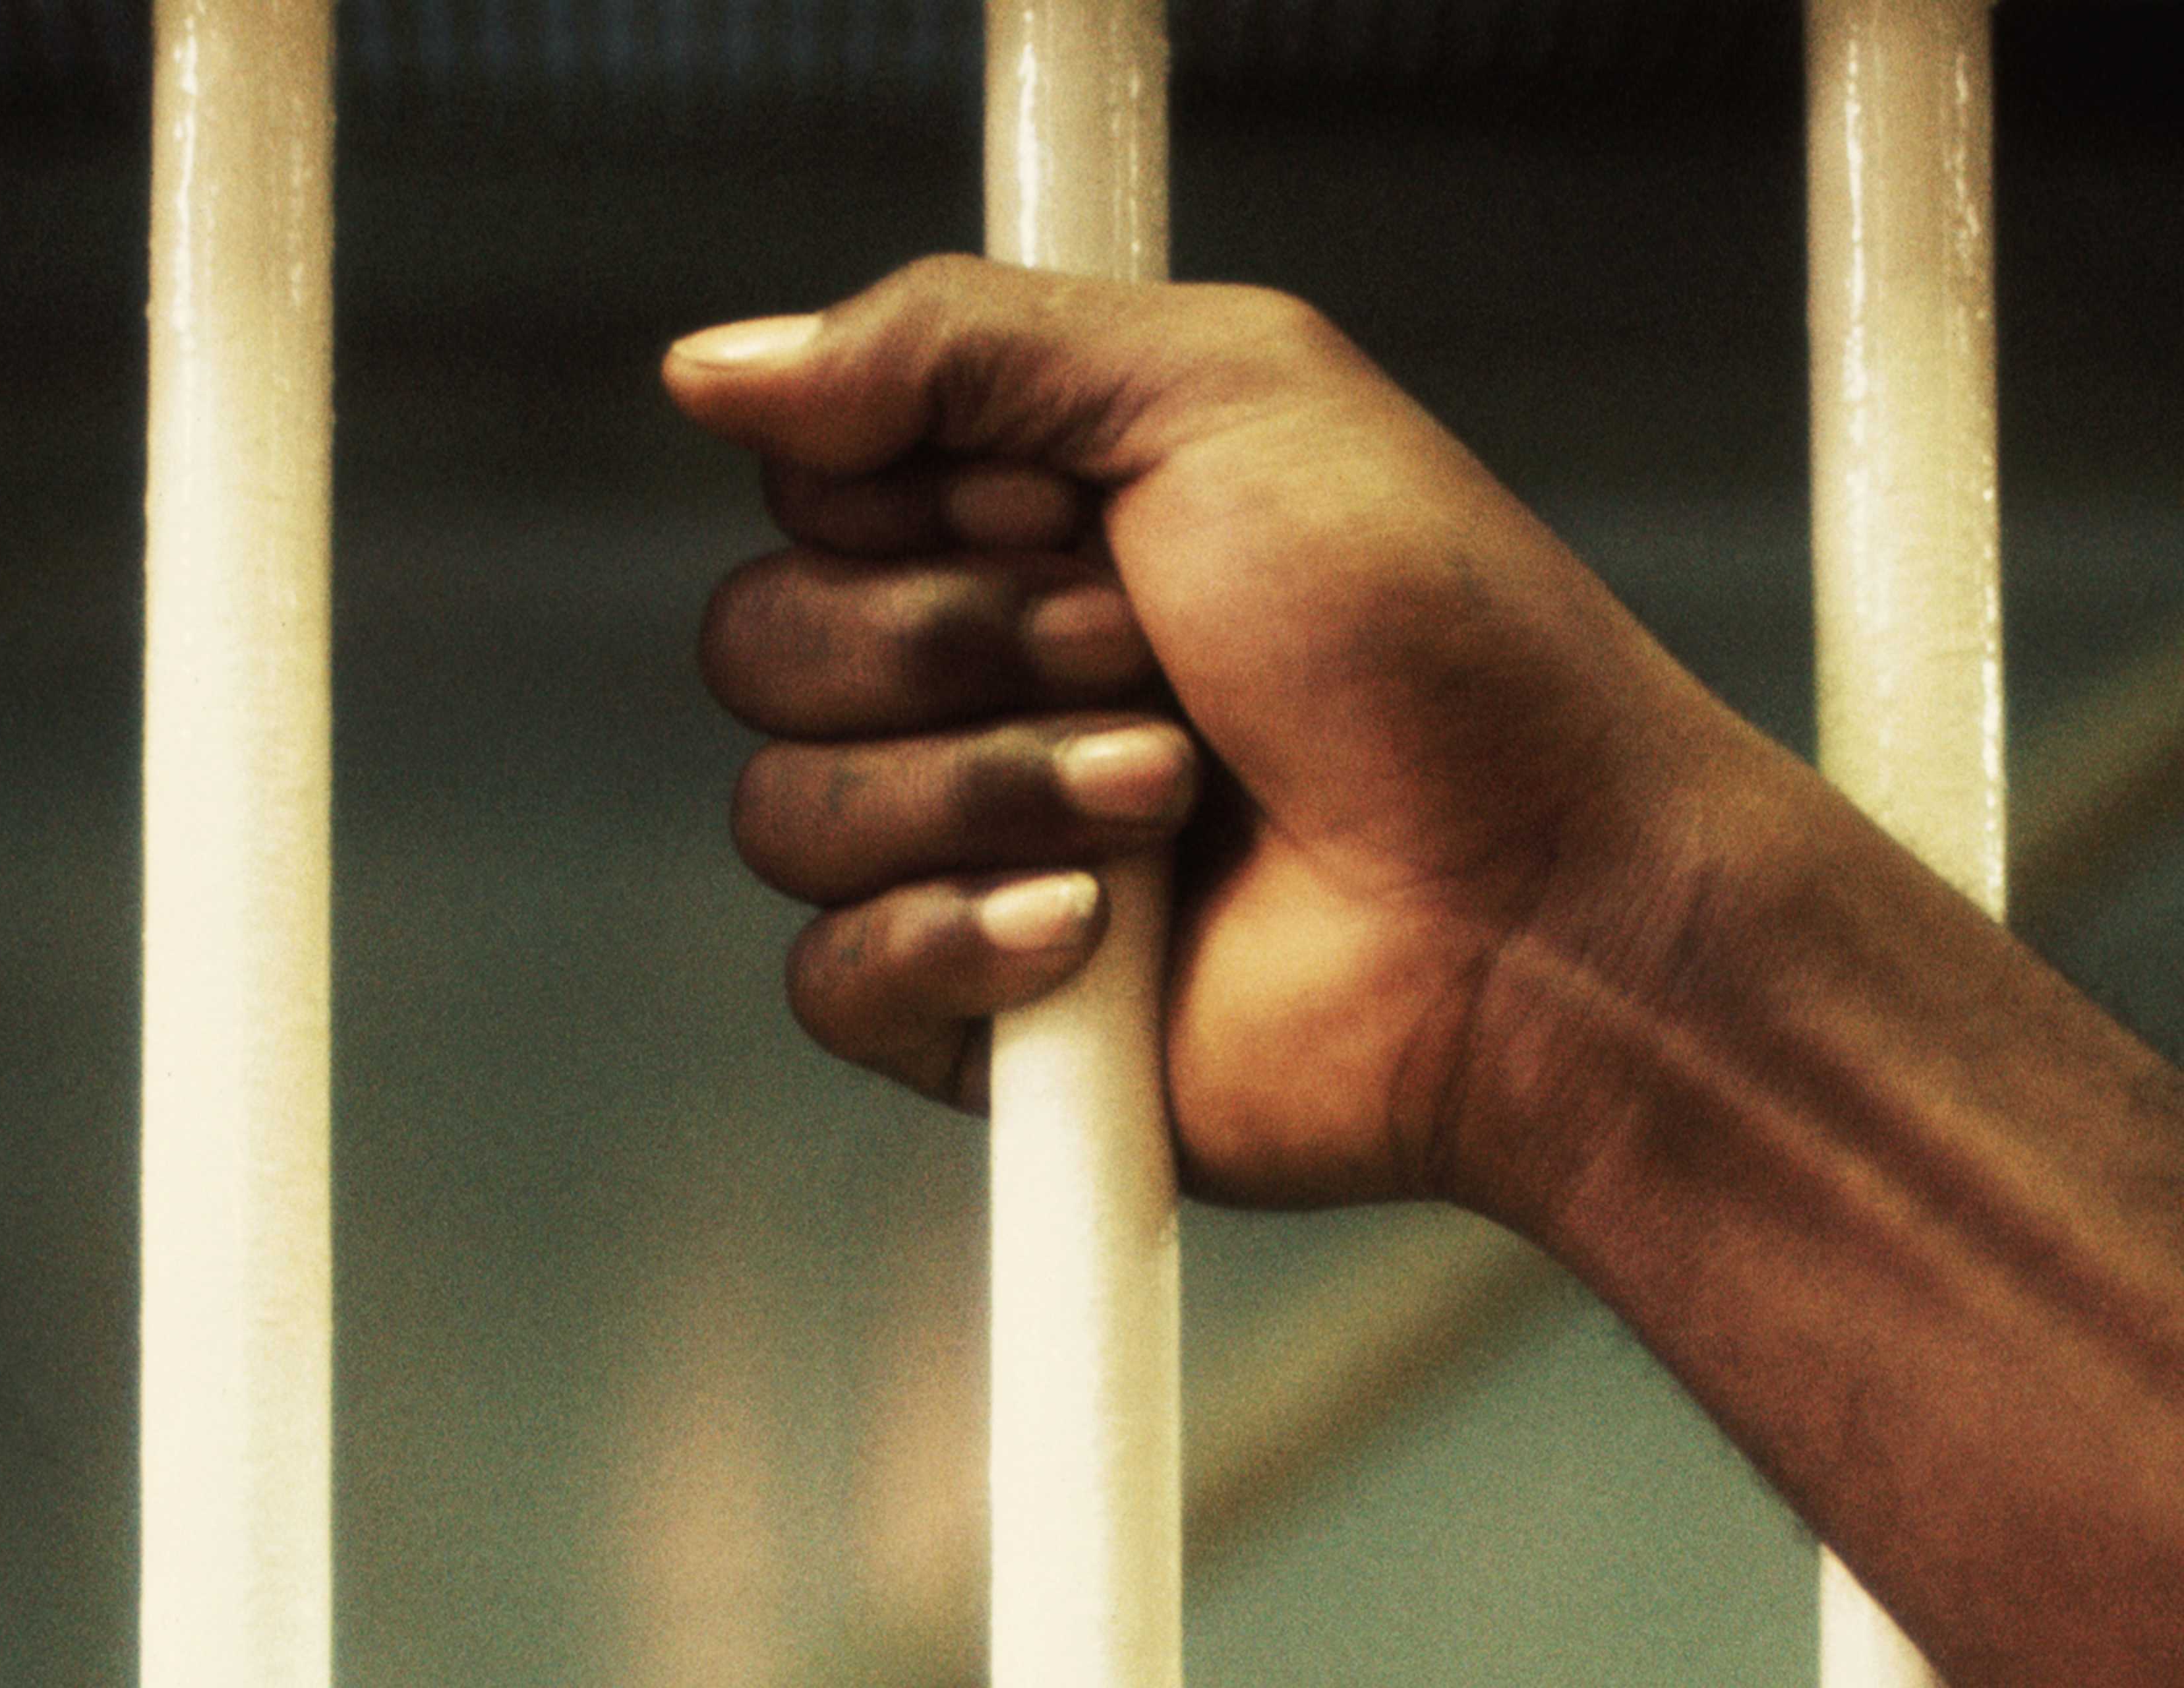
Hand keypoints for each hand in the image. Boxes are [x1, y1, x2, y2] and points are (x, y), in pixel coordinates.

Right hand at [665, 255, 1758, 1218]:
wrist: (1543, 909)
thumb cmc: (1437, 646)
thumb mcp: (1220, 391)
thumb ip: (952, 342)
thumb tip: (714, 366)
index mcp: (1023, 526)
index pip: (810, 488)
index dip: (920, 503)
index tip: (1075, 509)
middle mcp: (979, 680)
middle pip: (761, 641)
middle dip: (960, 645)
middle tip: (1148, 654)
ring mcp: (970, 849)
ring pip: (784, 808)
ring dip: (988, 788)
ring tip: (1170, 796)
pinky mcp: (977, 1012)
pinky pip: (828, 977)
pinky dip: (953, 941)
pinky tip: (1091, 934)